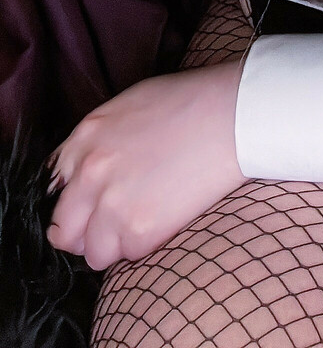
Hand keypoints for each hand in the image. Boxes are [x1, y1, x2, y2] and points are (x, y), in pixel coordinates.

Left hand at [48, 62, 245, 269]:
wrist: (232, 115)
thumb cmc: (187, 103)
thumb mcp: (127, 107)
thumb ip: (97, 142)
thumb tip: (85, 174)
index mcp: (85, 138)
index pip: (53, 189)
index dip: (74, 201)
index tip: (90, 206)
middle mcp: (89, 173)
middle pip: (63, 229)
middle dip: (85, 231)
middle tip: (112, 224)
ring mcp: (112, 204)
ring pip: (93, 252)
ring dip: (114, 244)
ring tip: (143, 222)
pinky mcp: (139, 230)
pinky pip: (128, 255)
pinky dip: (144, 245)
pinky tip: (165, 219)